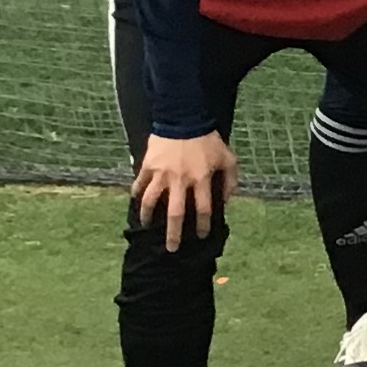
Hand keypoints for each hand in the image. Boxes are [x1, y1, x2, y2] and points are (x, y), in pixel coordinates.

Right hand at [131, 131, 235, 250]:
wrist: (184, 118)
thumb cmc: (209, 140)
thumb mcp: (229, 159)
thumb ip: (230, 181)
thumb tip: (225, 201)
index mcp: (201, 179)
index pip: (203, 209)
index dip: (203, 225)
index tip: (201, 236)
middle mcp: (181, 180)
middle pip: (176, 213)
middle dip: (174, 233)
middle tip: (171, 248)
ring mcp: (162, 174)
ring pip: (151, 201)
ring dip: (148, 216)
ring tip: (148, 226)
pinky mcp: (148, 166)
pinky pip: (140, 183)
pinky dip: (137, 193)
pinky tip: (137, 201)